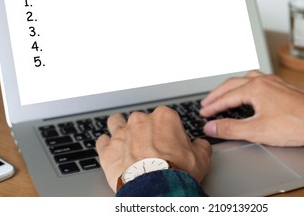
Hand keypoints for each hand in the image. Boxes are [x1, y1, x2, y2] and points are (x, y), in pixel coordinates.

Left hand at [96, 106, 211, 191]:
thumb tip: (200, 145)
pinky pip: (102, 141)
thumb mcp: (201, 157)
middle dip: (143, 129)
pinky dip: (105, 145)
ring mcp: (122, 133)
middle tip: (149, 145)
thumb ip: (200, 145)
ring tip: (123, 138)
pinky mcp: (108, 149)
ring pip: (116, 122)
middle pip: (140, 119)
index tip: (170, 141)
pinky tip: (111, 150)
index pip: (165, 118)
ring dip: (119, 128)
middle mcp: (141, 120)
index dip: (168, 131)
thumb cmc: (177, 170)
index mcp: (164, 117)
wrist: (156, 187)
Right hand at [200, 71, 303, 146]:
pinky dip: (246, 85)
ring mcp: (274, 82)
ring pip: (245, 79)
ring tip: (223, 94)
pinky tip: (249, 92)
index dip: (212, 107)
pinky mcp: (283, 87)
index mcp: (255, 88)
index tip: (203, 113)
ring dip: (231, 86)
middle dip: (217, 94)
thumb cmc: (297, 125)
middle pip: (232, 84)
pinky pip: (258, 80)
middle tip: (206, 103)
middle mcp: (263, 81)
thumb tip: (211, 127)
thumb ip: (231, 129)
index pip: (226, 97)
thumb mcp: (257, 131)